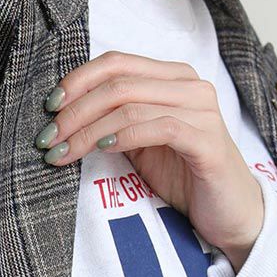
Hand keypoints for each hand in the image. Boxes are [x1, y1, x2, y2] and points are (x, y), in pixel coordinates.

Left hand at [36, 51, 265, 266]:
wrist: (229, 214)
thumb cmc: (183, 177)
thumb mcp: (140, 143)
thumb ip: (113, 122)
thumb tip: (63, 115)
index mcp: (172, 78)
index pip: (117, 63)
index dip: (78, 81)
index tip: (49, 108)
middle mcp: (190, 85)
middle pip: (118, 83)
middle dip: (75, 110)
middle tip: (48, 137)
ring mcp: (202, 110)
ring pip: (131, 105)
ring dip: (88, 130)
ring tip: (62, 152)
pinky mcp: (208, 140)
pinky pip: (158, 127)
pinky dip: (122, 137)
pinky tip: (100, 151)